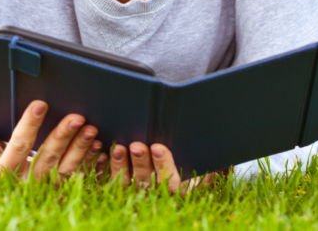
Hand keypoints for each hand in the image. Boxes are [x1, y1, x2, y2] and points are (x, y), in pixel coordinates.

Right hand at [0, 90, 104, 180]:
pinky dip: (87, 159)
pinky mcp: (55, 184)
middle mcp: (21, 182)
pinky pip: (75, 175)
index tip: (41, 103)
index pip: (17, 148)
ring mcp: (40, 185)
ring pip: (64, 169)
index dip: (29, 126)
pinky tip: (96, 144)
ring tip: (91, 128)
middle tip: (77, 117)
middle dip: (62, 136)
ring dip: (79, 148)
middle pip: (45, 160)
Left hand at [108, 142, 228, 193]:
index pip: (173, 181)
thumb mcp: (197, 151)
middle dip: (142, 163)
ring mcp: (141, 188)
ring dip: (124, 166)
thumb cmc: (188, 150)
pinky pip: (117, 179)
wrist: (175, 157)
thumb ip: (199, 144)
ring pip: (130, 181)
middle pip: (149, 181)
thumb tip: (207, 126)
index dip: (164, 164)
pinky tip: (110, 152)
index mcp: (181, 186)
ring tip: (120, 148)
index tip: (157, 147)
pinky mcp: (125, 183)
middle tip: (137, 146)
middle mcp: (160, 190)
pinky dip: (114, 166)